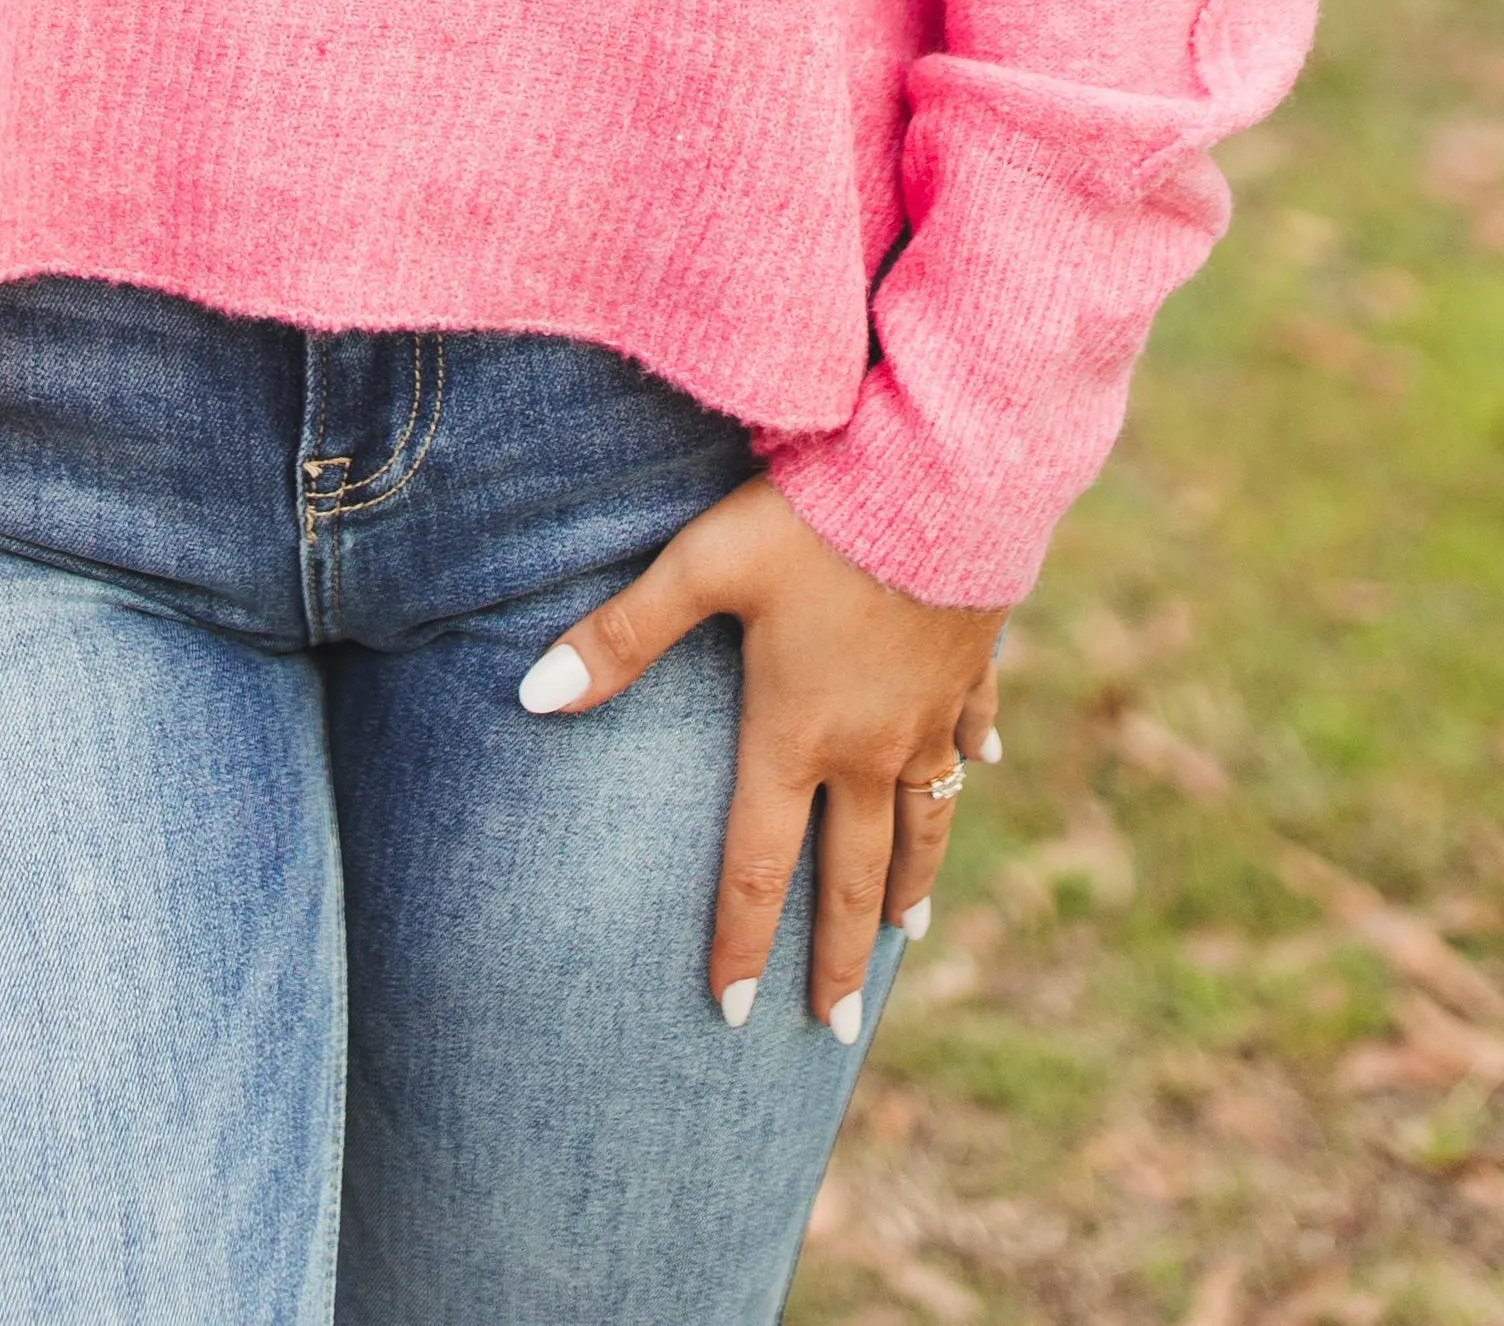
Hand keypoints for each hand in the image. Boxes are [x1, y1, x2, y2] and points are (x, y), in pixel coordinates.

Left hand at [517, 479, 1000, 1033]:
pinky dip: (966, 763)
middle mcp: (869, 746)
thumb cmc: (812, 519)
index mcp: (795, 735)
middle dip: (838, 958)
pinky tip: (974, 771)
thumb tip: (529, 696)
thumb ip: (620, 636)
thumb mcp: (704, 566)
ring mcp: (931, 713)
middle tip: (834, 1029)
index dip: (740, 944)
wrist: (941, 474)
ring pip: (923, 821)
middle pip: (851, 874)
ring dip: (911, 881)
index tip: (730, 1013)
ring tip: (910, 934)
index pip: (757, 866)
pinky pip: (970, 733)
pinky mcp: (973, 667)